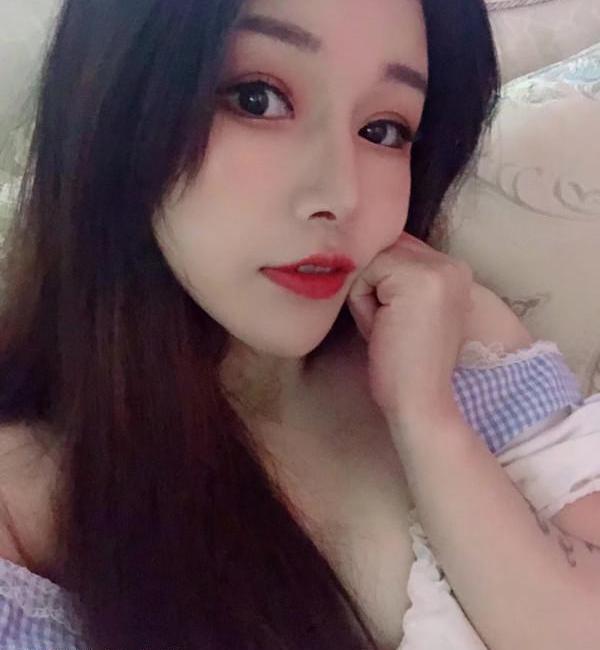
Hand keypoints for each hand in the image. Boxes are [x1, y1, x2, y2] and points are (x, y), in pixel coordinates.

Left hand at [347, 233, 472, 428]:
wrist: (421, 403)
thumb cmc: (404, 365)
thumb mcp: (401, 309)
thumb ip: (393, 276)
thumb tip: (364, 248)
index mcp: (454, 271)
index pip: (398, 248)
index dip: (380, 280)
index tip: (392, 318)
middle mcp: (452, 263)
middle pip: (384, 248)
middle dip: (373, 284)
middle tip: (390, 326)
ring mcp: (438, 268)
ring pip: (371, 259)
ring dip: (366, 294)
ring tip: (387, 327)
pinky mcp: (417, 277)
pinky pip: (364, 272)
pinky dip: (362, 302)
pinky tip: (383, 328)